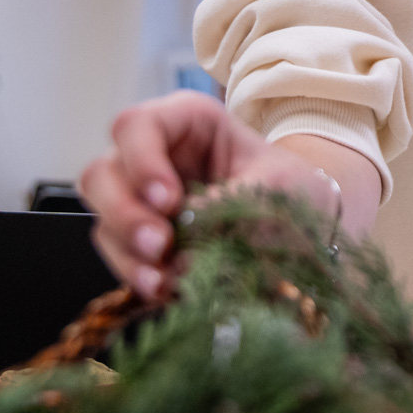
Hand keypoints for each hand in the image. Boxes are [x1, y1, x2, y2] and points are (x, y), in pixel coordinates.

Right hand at [78, 91, 358, 300]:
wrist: (310, 229)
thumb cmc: (294, 188)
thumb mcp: (274, 186)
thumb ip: (229, 207)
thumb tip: (183, 249)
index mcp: (187, 123)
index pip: (136, 126)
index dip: (141, 162)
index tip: (168, 200)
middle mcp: (155, 157)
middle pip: (102, 175)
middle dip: (124, 213)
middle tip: (159, 244)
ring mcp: (142, 201)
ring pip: (103, 220)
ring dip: (127, 252)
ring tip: (162, 279)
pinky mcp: (143, 242)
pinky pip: (120, 258)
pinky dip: (137, 275)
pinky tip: (164, 290)